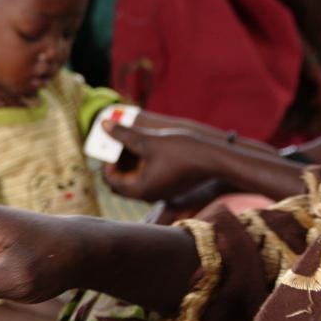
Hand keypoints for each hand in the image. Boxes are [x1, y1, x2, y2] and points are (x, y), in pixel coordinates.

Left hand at [102, 121, 218, 201]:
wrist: (217, 159)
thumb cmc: (184, 151)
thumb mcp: (149, 141)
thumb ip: (124, 134)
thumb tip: (102, 124)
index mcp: (140, 190)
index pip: (111, 179)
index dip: (107, 160)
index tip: (112, 142)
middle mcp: (148, 195)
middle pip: (120, 180)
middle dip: (117, 160)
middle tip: (119, 140)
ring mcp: (158, 192)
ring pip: (134, 178)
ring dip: (130, 160)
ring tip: (133, 140)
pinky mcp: (168, 185)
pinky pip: (147, 176)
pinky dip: (143, 163)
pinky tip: (148, 146)